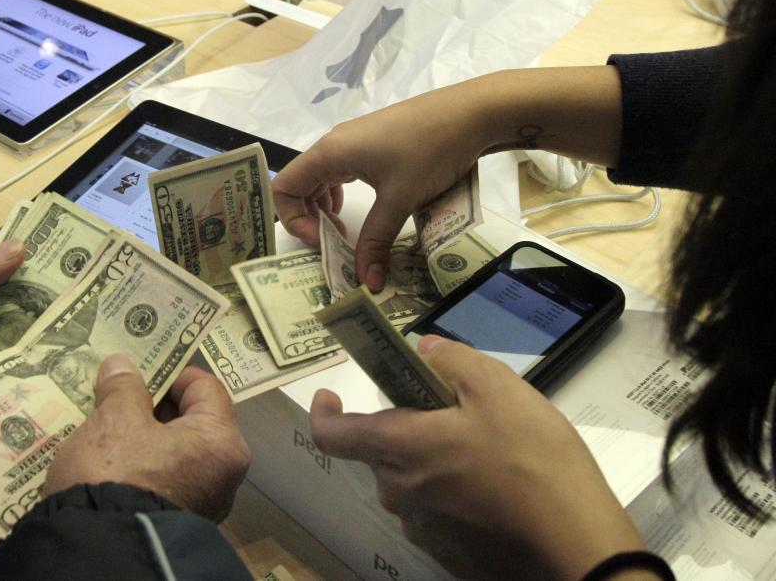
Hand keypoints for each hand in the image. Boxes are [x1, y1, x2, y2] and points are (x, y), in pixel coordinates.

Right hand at [44, 356, 250, 521]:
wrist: (96, 557)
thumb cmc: (115, 476)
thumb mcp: (115, 420)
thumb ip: (123, 388)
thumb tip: (121, 365)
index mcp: (222, 444)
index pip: (206, 388)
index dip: (172, 371)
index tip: (138, 366)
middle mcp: (221, 476)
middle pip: (190, 420)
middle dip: (152, 404)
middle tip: (117, 390)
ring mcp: (198, 504)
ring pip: (171, 451)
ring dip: (140, 434)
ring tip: (104, 421)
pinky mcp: (171, 522)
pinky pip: (159, 479)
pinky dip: (137, 463)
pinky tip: (105, 456)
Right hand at [273, 88, 489, 290]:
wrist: (470, 113)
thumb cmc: (429, 151)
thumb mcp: (400, 200)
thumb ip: (376, 241)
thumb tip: (367, 283)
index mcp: (330, 153)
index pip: (284, 187)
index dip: (294, 221)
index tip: (324, 243)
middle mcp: (335, 144)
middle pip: (300, 185)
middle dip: (309, 220)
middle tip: (334, 247)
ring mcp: (354, 141)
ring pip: (321, 179)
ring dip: (325, 209)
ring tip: (346, 234)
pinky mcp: (372, 143)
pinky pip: (341, 172)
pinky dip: (341, 195)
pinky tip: (361, 210)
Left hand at [310, 336, 645, 580]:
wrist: (577, 539)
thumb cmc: (531, 455)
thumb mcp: (495, 385)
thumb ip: (450, 358)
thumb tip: (422, 350)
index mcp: (400, 449)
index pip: (332, 435)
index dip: (325, 412)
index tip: (331, 394)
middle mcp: (400, 492)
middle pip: (379, 451)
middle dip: (404, 424)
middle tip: (451, 407)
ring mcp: (425, 527)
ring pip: (409, 478)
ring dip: (430, 456)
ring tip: (484, 443)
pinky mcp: (451, 551)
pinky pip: (435, 507)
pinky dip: (451, 487)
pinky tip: (495, 480)